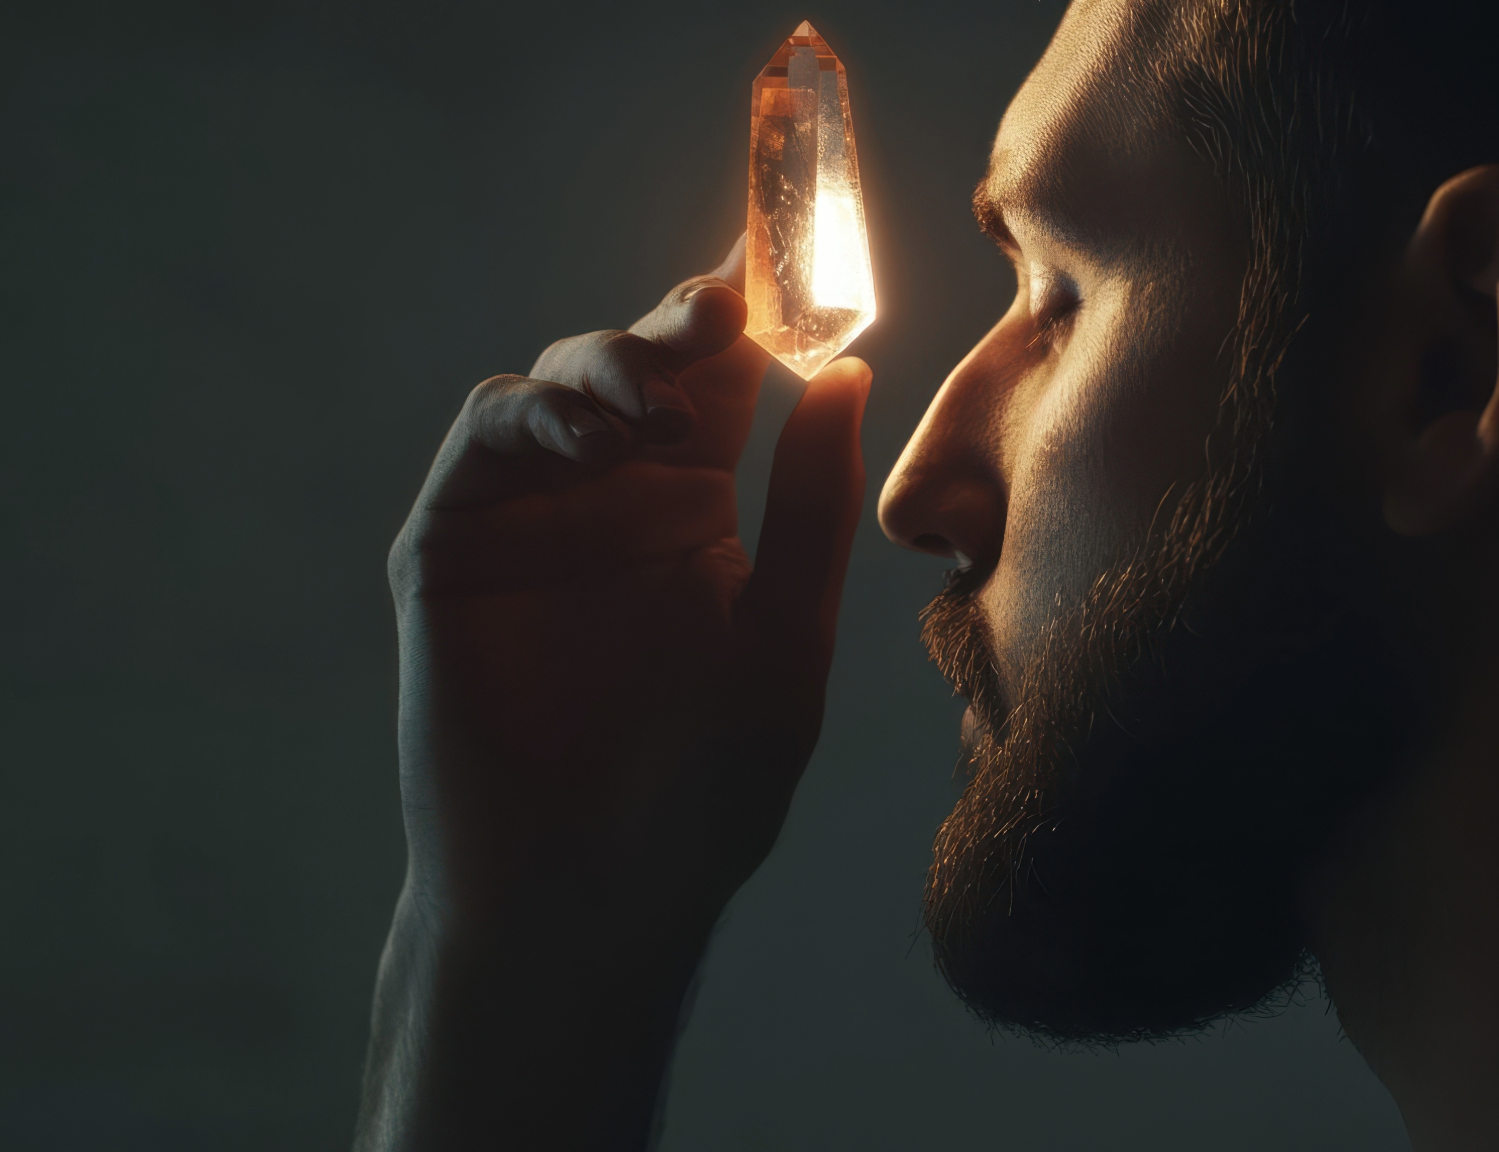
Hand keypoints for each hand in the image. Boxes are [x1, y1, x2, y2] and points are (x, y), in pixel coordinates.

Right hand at [359, 248, 870, 1150]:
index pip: (724, 382)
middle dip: (677, 322)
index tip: (795, 262)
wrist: (590, 901)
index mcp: (694, 511)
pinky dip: (529, 417)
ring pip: (553, 386)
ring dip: (605, 365)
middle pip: (639, 365)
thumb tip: (846, 372)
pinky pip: (482, 447)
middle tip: (723, 304)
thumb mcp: (784, 641)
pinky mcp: (450, 549)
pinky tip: (587, 436)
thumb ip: (807, 509)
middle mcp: (610, 500)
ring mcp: (528, 520)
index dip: (751, 317)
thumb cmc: (699, 794)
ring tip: (660, 398)